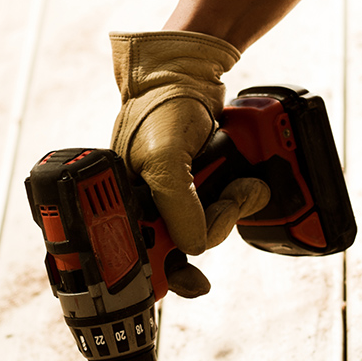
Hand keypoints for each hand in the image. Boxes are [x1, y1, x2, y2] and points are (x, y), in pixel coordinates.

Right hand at [110, 31, 268, 297]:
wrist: (189, 78)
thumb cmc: (161, 108)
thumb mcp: (164, 157)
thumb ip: (178, 206)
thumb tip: (193, 249)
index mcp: (118, 209)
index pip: (136, 262)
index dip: (164, 277)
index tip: (193, 281)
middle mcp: (142, 212)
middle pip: (176, 256)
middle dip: (209, 231)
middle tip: (226, 202)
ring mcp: (170, 206)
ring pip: (203, 238)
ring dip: (229, 213)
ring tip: (240, 184)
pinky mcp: (196, 197)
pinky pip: (219, 218)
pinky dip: (237, 205)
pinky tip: (243, 188)